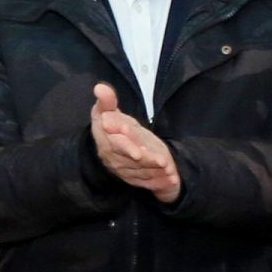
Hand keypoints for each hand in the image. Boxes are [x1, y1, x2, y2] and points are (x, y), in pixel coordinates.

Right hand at [92, 83, 180, 201]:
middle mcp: (113, 158)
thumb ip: (106, 100)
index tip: (139, 151)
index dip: (127, 147)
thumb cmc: (112, 123)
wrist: (112, 142)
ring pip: (140, 172)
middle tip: (162, 161)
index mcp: (105, 140)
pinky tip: (172, 181)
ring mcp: (123, 170)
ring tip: (170, 170)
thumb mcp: (108, 110)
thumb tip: (100, 87)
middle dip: (147, 161)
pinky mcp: (134, 178)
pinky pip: (146, 182)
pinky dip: (159, 183)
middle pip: (130, 161)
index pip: (114, 145)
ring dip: (156, 173)